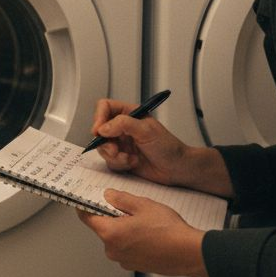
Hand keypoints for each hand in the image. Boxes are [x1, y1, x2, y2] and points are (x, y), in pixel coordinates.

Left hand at [77, 190, 208, 276]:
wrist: (188, 253)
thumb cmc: (169, 231)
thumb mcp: (143, 205)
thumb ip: (121, 199)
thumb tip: (108, 196)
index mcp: (111, 233)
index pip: (87, 218)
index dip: (85, 207)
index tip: (85, 200)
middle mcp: (113, 250)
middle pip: (103, 228)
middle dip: (112, 217)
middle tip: (129, 208)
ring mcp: (123, 260)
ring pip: (116, 239)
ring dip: (124, 229)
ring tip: (145, 222)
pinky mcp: (134, 266)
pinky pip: (127, 249)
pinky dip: (133, 240)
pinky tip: (149, 234)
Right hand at [90, 98, 234, 196]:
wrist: (176, 168)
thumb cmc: (168, 147)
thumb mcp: (146, 130)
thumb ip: (123, 124)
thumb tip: (103, 127)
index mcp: (130, 113)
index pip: (105, 107)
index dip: (99, 118)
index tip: (99, 130)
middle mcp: (123, 127)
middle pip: (100, 129)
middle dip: (105, 142)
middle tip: (115, 149)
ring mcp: (122, 143)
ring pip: (103, 147)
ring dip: (114, 155)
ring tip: (128, 158)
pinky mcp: (122, 158)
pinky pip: (110, 161)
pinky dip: (119, 164)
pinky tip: (133, 163)